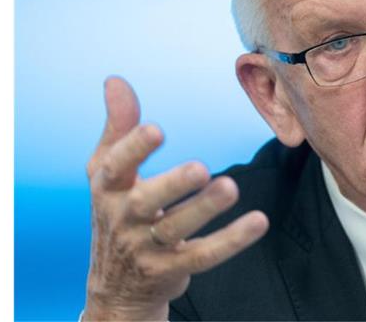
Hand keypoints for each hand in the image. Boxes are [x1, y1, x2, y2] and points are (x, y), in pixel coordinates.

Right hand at [82, 76, 268, 320]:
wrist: (117, 285)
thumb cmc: (118, 213)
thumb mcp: (107, 173)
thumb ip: (118, 127)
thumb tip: (115, 81)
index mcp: (109, 189)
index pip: (115, 168)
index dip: (134, 149)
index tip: (156, 129)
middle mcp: (124, 220)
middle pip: (146, 203)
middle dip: (172, 185)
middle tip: (200, 168)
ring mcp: (147, 248)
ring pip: (176, 229)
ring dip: (204, 209)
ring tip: (231, 187)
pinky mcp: (172, 269)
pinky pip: (204, 255)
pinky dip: (231, 240)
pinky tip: (258, 221)